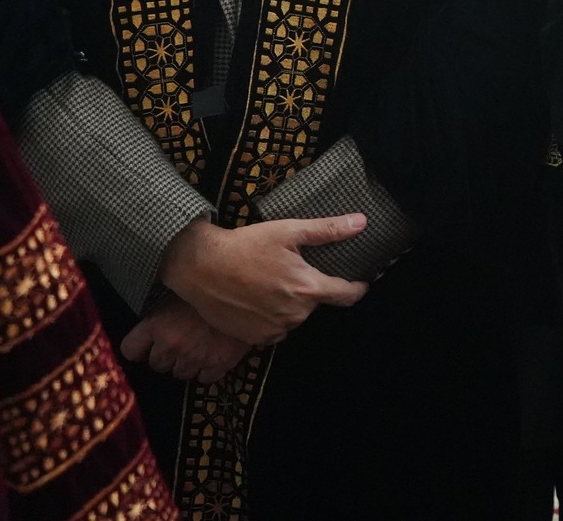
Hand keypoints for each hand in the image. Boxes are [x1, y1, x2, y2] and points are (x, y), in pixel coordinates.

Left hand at [121, 296, 250, 383]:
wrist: (252, 292)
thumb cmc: (214, 286)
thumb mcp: (181, 290)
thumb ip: (164, 310)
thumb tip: (153, 320)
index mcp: (157, 324)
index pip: (130, 349)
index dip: (139, 347)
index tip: (146, 345)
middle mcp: (171, 345)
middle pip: (156, 364)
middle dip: (166, 355)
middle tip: (180, 341)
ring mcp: (194, 358)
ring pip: (179, 374)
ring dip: (186, 363)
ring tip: (199, 346)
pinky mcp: (216, 366)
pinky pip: (204, 379)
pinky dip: (207, 370)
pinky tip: (214, 354)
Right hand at [159, 214, 369, 344]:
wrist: (200, 267)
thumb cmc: (245, 245)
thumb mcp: (288, 231)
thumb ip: (328, 230)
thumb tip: (361, 223)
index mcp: (307, 288)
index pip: (345, 295)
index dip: (356, 289)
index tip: (359, 284)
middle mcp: (295, 314)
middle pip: (314, 303)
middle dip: (307, 288)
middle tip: (287, 270)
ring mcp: (274, 329)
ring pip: (294, 317)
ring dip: (289, 304)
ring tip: (268, 283)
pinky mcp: (255, 338)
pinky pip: (274, 328)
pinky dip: (271, 316)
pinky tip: (256, 299)